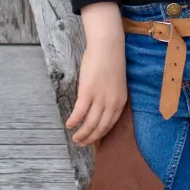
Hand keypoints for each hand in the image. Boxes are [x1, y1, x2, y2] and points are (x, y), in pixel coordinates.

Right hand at [66, 3, 127, 145]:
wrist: (108, 47)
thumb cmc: (111, 62)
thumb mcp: (116, 84)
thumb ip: (110, 98)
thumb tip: (100, 108)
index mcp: (120, 102)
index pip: (110, 125)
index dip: (100, 135)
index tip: (93, 140)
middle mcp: (112, 103)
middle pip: (100, 128)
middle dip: (90, 138)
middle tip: (81, 143)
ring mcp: (100, 98)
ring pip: (90, 124)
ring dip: (81, 134)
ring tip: (75, 138)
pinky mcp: (87, 92)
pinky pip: (79, 112)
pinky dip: (73, 121)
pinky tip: (68, 124)